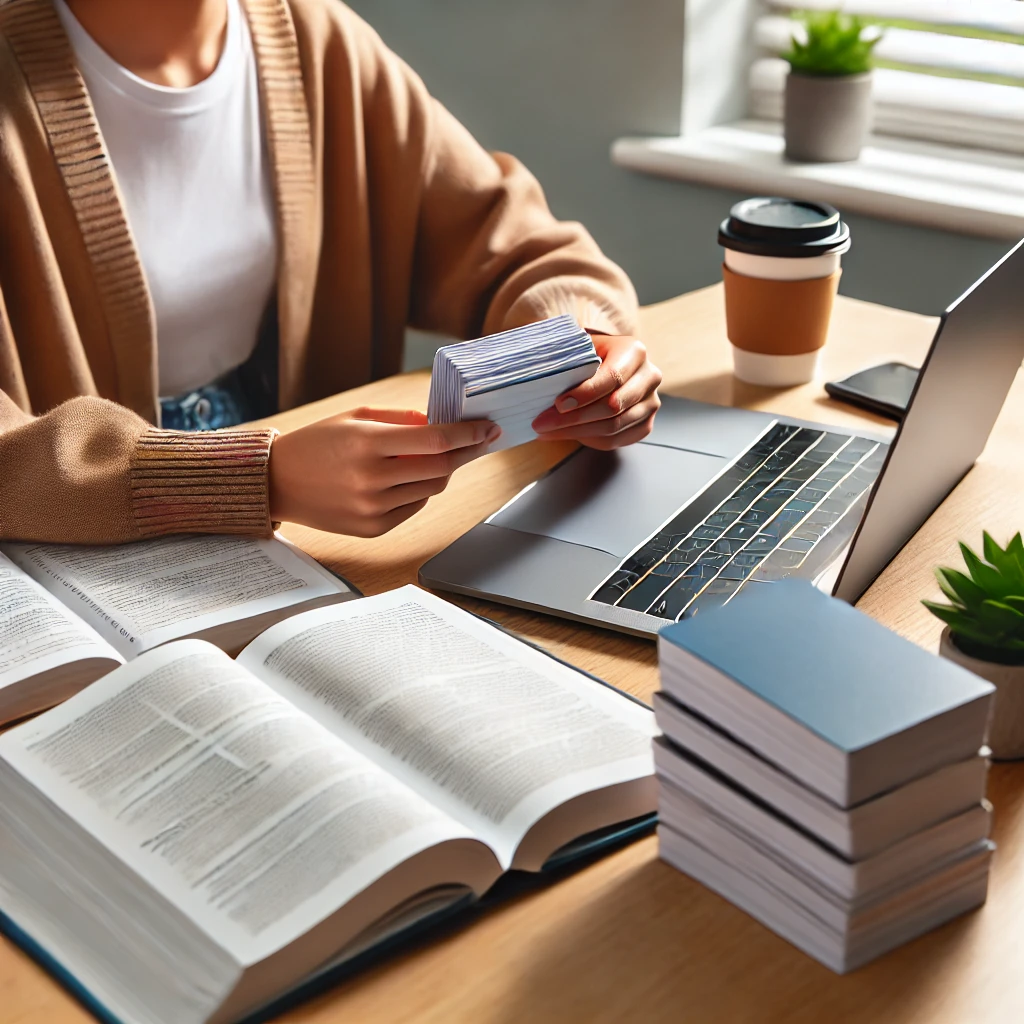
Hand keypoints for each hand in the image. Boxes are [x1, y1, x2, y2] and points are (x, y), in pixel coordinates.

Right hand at [269, 408, 499, 536]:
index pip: (435, 440)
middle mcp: (372, 479)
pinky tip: (405, 478)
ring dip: (442, 471)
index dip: (468, 435)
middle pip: (441, 468)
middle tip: (477, 441)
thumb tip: (441, 423)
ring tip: (432, 457)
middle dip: (465, 453)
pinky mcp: (373, 528)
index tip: (488, 428)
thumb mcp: (355, 417)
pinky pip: (414, 506)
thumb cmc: (317, 443)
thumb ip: (401, 418)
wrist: (277, 482)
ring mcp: (373, 508)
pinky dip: (419, 490)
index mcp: (368, 443)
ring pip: (431, 489)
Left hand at [531, 335, 661, 449]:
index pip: (612, 378)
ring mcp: (651, 403)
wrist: (609, 363)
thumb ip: (567, 358)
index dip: (584, 394)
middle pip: (613, 407)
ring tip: (548, 431)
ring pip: (613, 427)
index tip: (558, 404)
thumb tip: (538, 377)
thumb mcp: (581, 347)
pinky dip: (590, 440)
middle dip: (574, 418)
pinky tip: (568, 434)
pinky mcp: (645, 424)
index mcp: (634, 352)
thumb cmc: (590, 355)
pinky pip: (617, 440)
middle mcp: (649, 377)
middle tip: (542, 423)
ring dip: (576, 432)